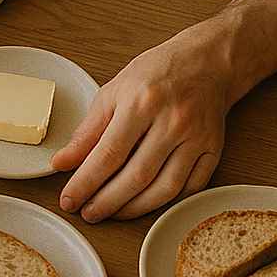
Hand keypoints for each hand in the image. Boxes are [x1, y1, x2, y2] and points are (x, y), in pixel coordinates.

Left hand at [51, 29, 230, 220]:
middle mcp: (172, 121)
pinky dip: (166, 202)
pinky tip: (145, 203)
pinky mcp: (214, 150)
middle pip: (136, 176)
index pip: (108, 153)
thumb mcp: (113, 91)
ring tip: (111, 213)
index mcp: (142, 102)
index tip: (69, 200)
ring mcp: (196, 138)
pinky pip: (190, 188)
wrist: (206, 62)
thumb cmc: (156, 73)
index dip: (86, 182)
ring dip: (135, 208)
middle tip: (88, 214)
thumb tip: (62, 163)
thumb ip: (87, 131)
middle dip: (107, 202)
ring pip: (165, 188)